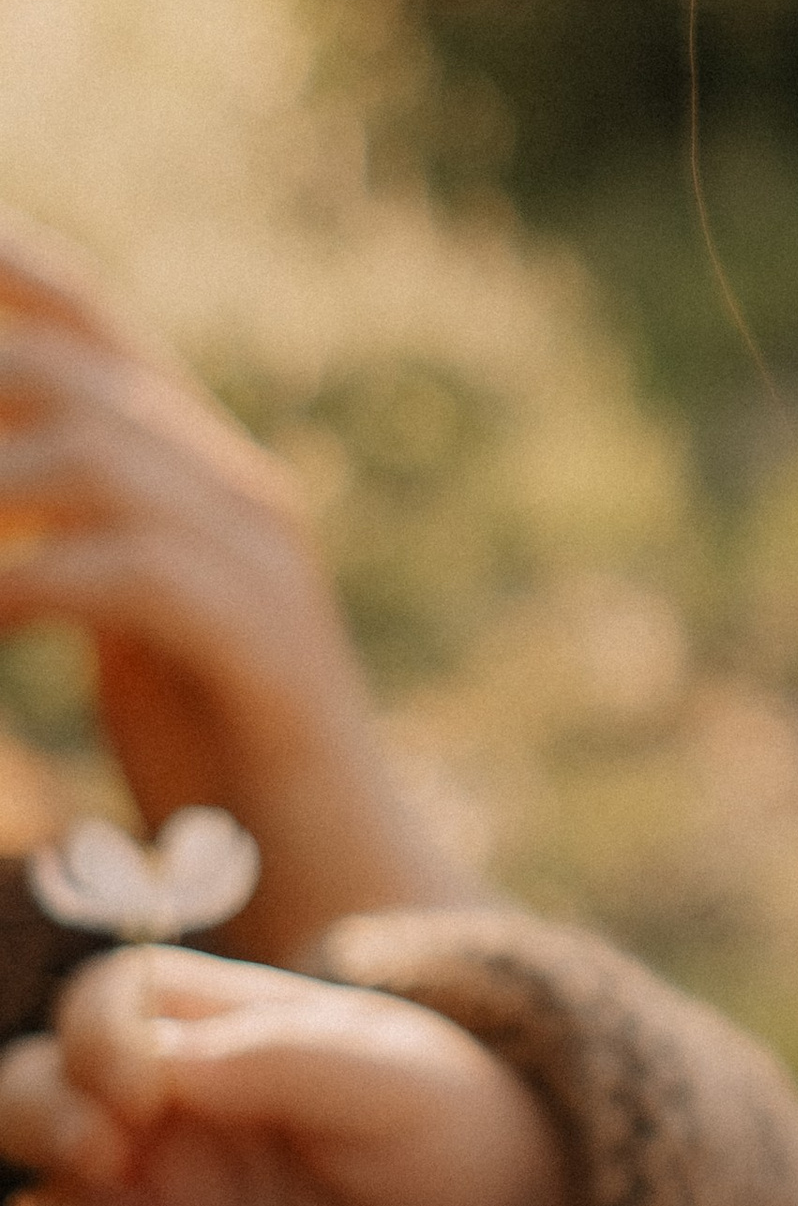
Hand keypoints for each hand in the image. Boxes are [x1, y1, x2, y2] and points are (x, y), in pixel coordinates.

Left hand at [0, 212, 476, 958]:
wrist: (353, 895)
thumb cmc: (222, 779)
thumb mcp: (120, 634)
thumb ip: (58, 550)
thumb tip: (1, 509)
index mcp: (199, 469)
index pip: (80, 311)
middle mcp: (238, 487)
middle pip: (68, 358)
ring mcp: (264, 562)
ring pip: (90, 451)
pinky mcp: (268, 651)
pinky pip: (127, 574)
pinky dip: (18, 584)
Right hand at [0, 946, 571, 1205]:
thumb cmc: (458, 1132)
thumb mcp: (396, 1076)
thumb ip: (283, 1057)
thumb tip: (160, 1064)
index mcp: (214, 1035)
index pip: (104, 1005)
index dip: (96, 1039)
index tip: (141, 1088)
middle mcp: (162, 1122)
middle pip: (31, 1099)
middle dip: (43, 1121)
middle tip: (110, 1158)